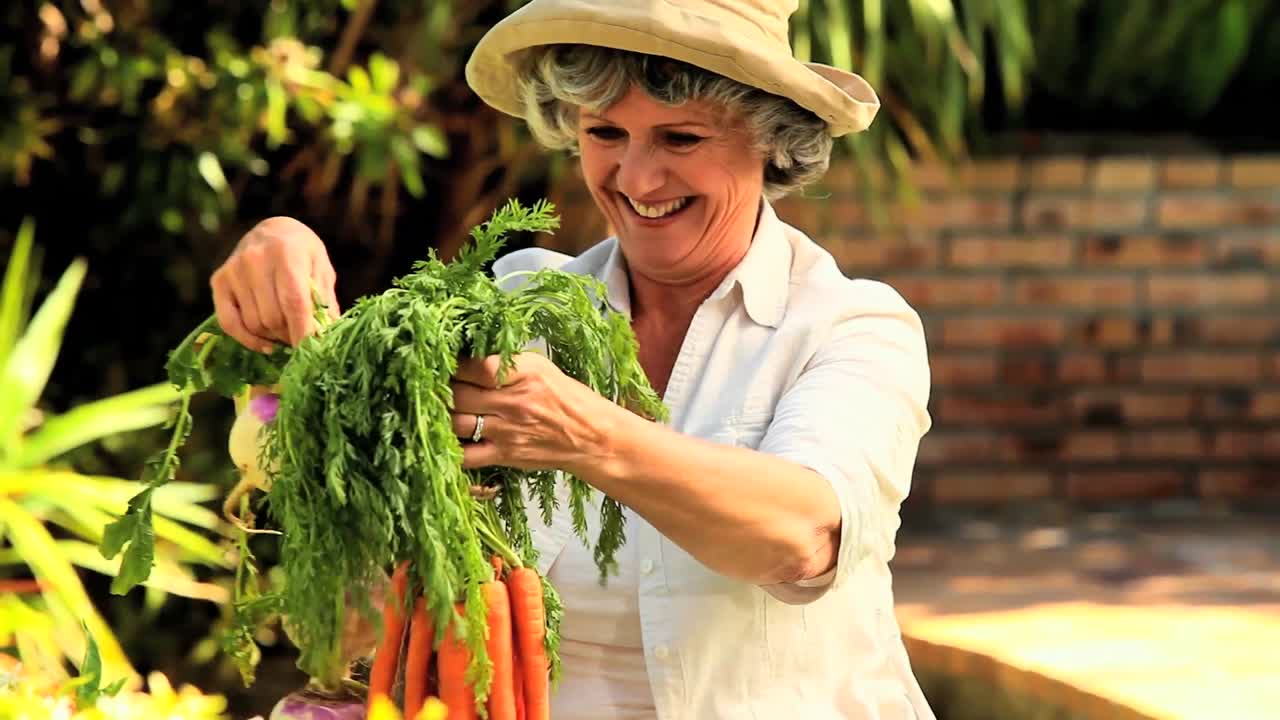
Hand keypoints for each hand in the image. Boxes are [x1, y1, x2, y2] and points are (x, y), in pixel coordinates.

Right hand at [210, 216, 338, 352]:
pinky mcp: (218, 281)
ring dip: (273, 336)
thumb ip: (325, 302)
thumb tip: (326, 338)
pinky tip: (266, 344)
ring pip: (253, 324)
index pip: (293, 302)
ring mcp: (233, 270)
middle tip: (302, 335)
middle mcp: (255, 260)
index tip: (312, 353)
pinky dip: (248, 340)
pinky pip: (229, 323)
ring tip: (287, 330)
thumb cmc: (304, 253)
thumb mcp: (322, 270)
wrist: (272, 230)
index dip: (302, 332)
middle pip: (272, 318)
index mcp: (286, 253)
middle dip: (290, 335)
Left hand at [449, 353, 618, 473]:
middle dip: (439, 388)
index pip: (474, 365)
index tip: (445, 361)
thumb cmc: (566, 397)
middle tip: (432, 385)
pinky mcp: (504, 455)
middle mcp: (514, 401)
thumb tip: (467, 356)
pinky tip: (444, 438)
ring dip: (440, 415)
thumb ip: (506, 362)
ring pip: (455, 422)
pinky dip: (449, 447)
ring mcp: (507, 431)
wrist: (592, 437)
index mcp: (525, 373)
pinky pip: (465, 455)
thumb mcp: (541, 367)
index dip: (453, 364)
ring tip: (436, 408)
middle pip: (457, 394)